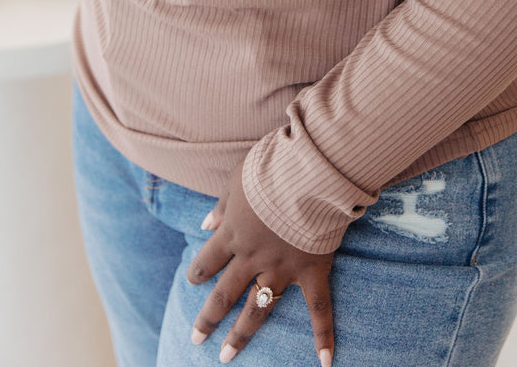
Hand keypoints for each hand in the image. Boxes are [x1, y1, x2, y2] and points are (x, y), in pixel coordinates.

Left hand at [187, 161, 336, 364]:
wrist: (309, 171)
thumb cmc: (272, 168)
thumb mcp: (238, 179)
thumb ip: (222, 205)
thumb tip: (205, 224)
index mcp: (233, 234)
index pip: (207, 261)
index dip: (197, 272)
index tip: (192, 281)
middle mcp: (253, 258)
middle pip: (224, 294)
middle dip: (208, 318)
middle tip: (196, 339)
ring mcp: (282, 269)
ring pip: (258, 309)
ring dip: (241, 334)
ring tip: (226, 356)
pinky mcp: (312, 272)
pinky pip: (319, 309)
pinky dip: (324, 334)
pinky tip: (325, 361)